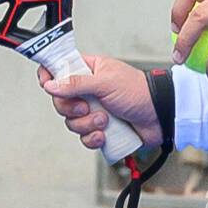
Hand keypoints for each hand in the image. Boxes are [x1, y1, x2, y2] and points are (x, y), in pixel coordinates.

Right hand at [38, 54, 161, 151]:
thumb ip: (76, 83)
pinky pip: (84, 138)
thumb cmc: (138, 91)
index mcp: (89, 71)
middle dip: (72, 109)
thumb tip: (51, 84)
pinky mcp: (100, 129)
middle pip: (61, 101)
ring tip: (105, 120)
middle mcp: (88, 91)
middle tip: (87, 107)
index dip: (49, 77)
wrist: (159, 116)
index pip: (59, 70)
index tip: (48, 85)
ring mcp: (93, 110)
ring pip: (72, 122)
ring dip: (87, 124)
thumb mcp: (106, 82)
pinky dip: (93, 138)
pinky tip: (105, 135)